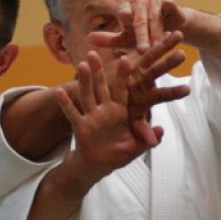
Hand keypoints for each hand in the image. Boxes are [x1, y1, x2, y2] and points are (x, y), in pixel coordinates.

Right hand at [55, 46, 184, 185]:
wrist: (99, 166)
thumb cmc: (119, 154)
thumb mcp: (136, 147)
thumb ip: (147, 138)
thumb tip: (161, 131)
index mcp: (120, 111)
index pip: (122, 90)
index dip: (123, 76)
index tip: (126, 59)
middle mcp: (105, 109)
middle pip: (102, 87)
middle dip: (98, 71)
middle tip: (95, 53)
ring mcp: (92, 116)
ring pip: (87, 95)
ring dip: (84, 81)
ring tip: (81, 66)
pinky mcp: (81, 126)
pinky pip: (73, 113)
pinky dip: (66, 104)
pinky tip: (59, 92)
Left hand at [114, 0, 197, 52]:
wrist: (167, 31)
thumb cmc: (142, 36)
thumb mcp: (126, 40)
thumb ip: (109, 40)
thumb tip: (88, 38)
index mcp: (127, 10)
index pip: (124, 17)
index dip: (125, 24)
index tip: (124, 29)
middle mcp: (139, 4)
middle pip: (139, 20)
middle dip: (142, 36)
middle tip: (143, 50)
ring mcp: (154, 2)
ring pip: (155, 16)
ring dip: (157, 31)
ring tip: (159, 45)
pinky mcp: (169, 2)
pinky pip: (169, 3)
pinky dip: (169, 3)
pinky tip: (168, 3)